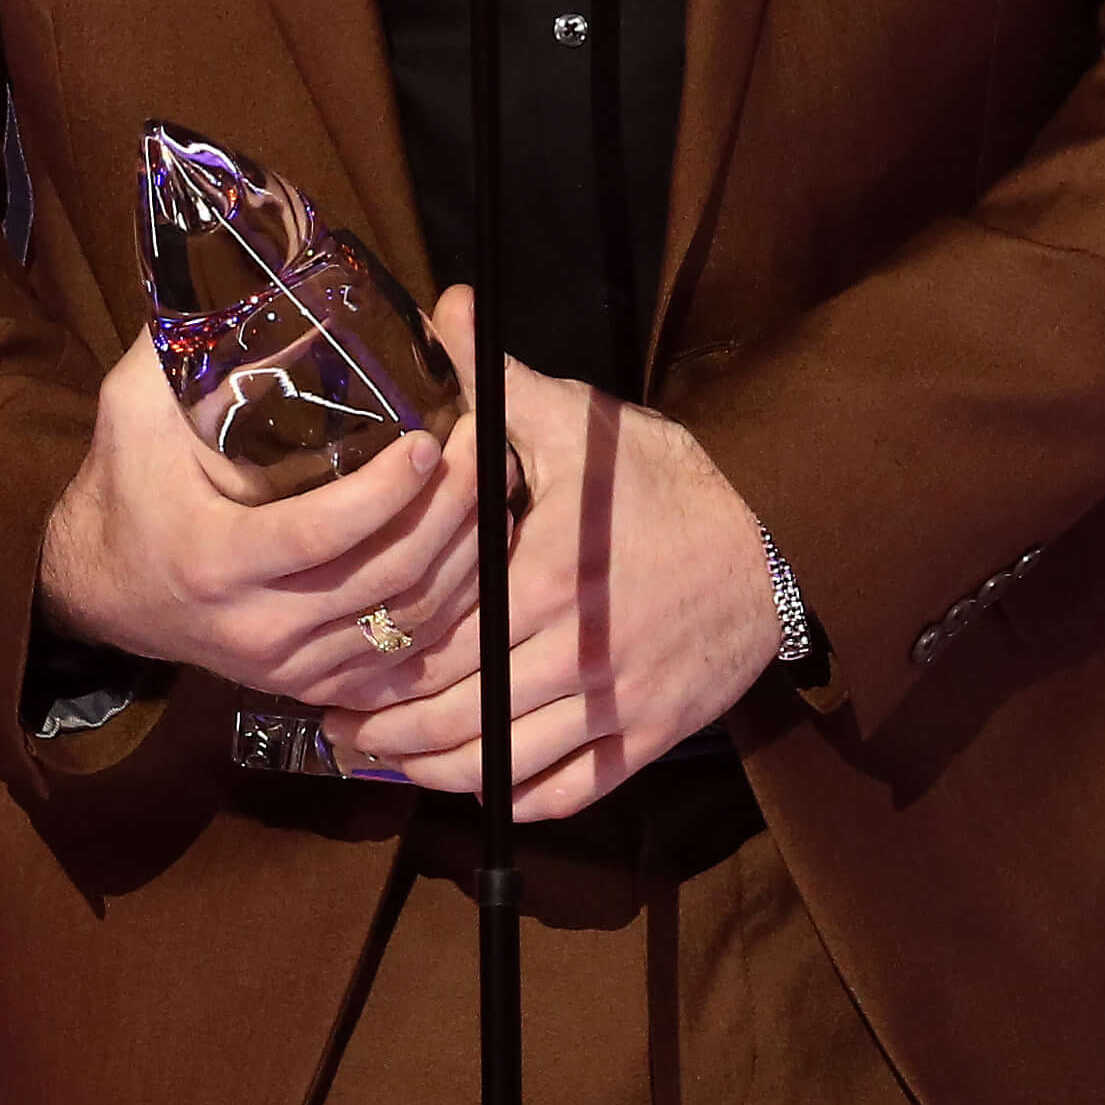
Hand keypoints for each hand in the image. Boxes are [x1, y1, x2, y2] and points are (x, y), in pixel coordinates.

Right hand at [33, 290, 493, 714]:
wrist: (103, 589)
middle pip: (386, 575)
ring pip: (411, 619)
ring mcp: (291, 666)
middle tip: (486, 442)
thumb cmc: (127, 484)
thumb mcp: (134, 407)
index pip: (322, 532)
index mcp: (215, 560)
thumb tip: (242, 265)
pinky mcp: (317, 686)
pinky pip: (408, 658)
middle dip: (454, 508)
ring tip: (495, 482)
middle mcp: (257, 626)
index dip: (388, 492)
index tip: (429, 438)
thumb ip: (182, 343)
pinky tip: (478, 550)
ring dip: (470, 552)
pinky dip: (456, 608)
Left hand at [336, 351, 781, 814]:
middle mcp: (574, 653)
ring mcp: (612, 704)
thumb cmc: (666, 483)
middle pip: (456, 714)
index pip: (437, 641)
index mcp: (545, 579)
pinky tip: (470, 785)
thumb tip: (444, 306)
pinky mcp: (645, 737)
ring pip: (501, 764)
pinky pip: (565, 791)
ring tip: (383, 761)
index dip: (376, 662)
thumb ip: (501, 380)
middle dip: (384, 730)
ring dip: (432, 773)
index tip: (330, 663)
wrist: (775, 543)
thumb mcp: (582, 423)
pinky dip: (509, 798)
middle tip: (334, 726)